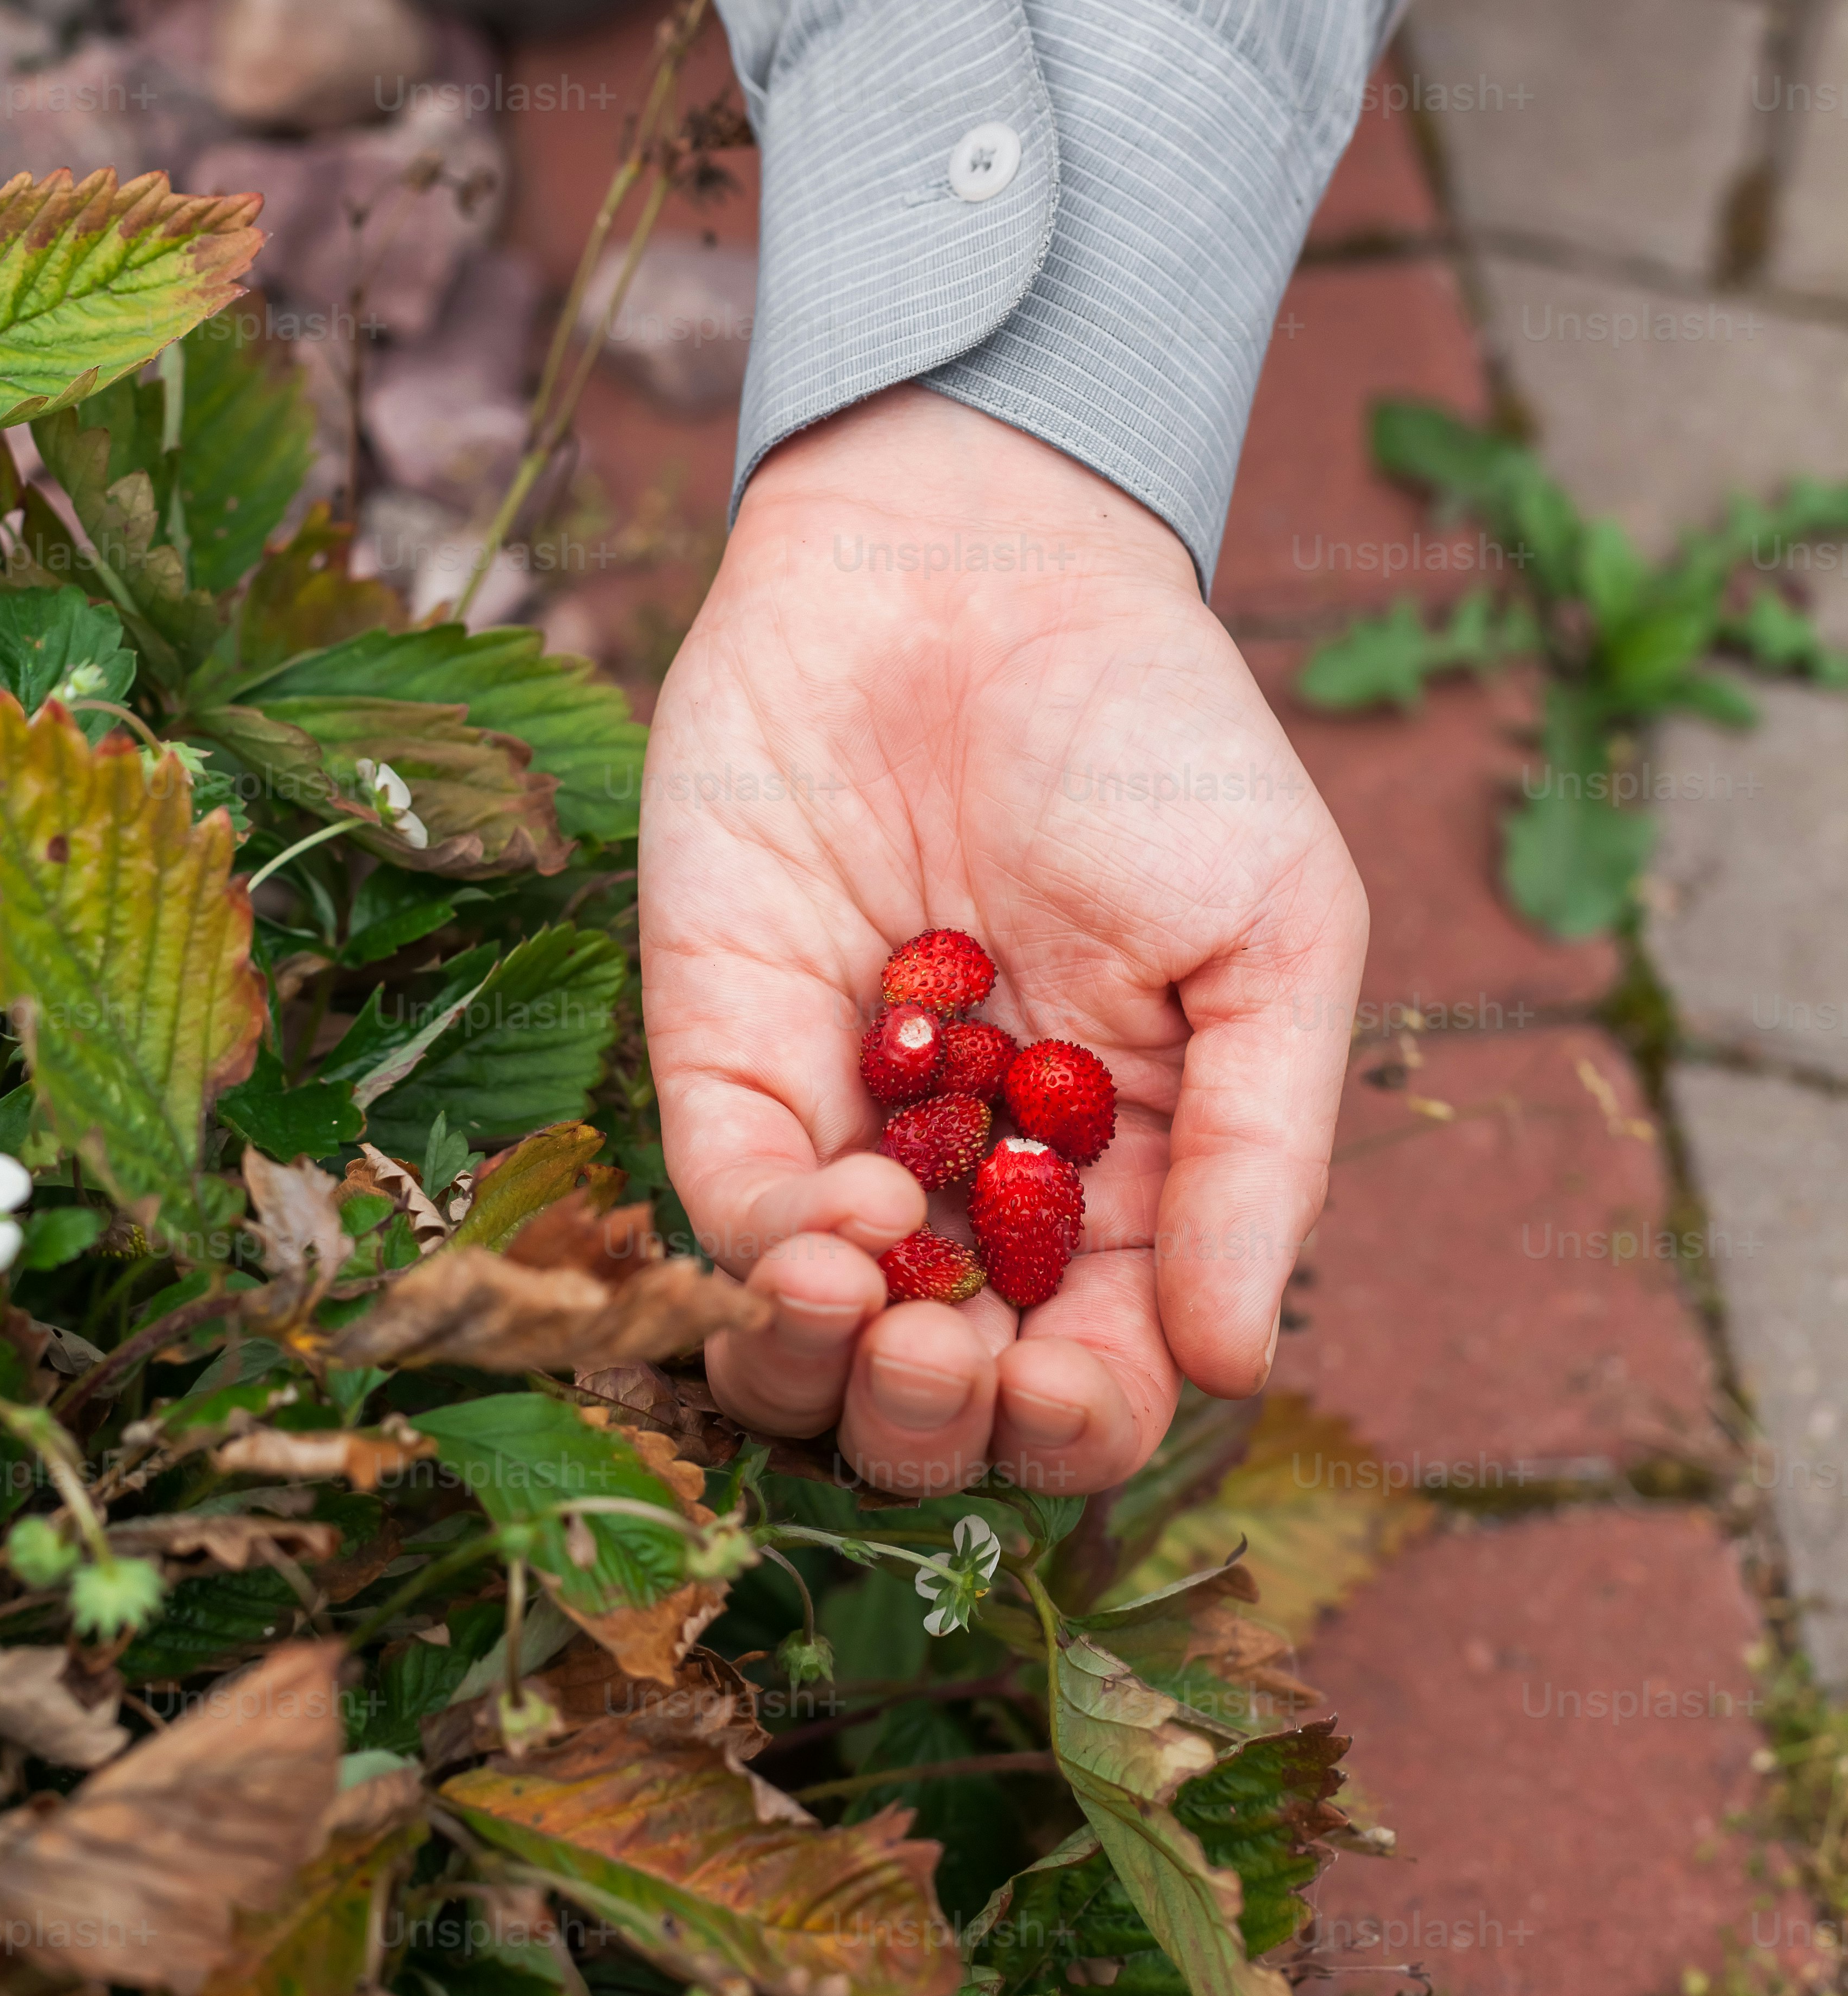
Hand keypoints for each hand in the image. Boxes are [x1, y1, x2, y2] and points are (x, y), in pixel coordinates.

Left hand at [640, 387, 1368, 1500]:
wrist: (977, 567)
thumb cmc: (1159, 741)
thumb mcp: (1274, 938)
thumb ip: (1262, 1153)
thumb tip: (1232, 1362)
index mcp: (1120, 1180)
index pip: (1089, 1375)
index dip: (1074, 1427)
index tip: (1065, 1394)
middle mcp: (971, 1181)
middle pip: (930, 1398)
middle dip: (935, 1428)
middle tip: (954, 1359)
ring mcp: (839, 1120)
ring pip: (800, 1341)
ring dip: (827, 1379)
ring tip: (882, 1311)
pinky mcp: (722, 1048)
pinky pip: (721, 1203)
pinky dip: (767, 1248)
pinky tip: (844, 1207)